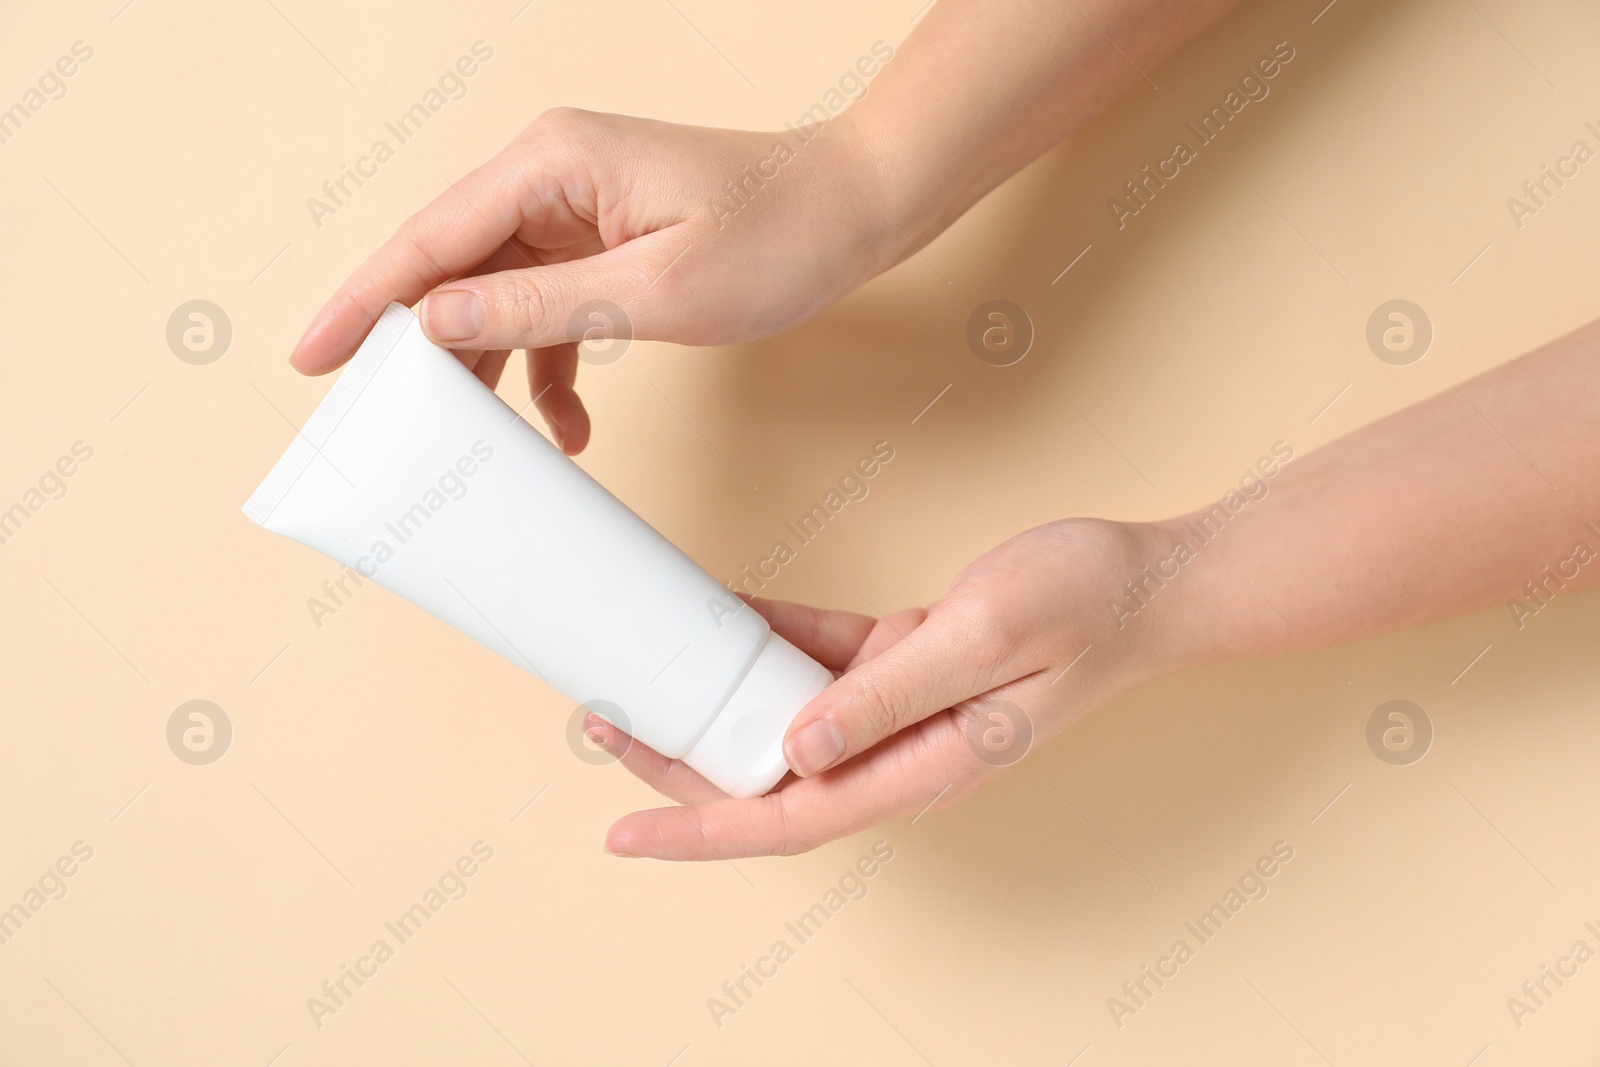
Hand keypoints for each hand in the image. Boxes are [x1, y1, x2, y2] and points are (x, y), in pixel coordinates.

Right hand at [289, 108, 898, 453]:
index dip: (365, 303)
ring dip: (493, 372)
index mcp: (548, 162)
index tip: (311, 359)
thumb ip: (537, 308)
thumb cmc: (778, 233)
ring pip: (496, 294)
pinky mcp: (605, 241)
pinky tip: (568, 429)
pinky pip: (549, 306)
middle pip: (451, 267)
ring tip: (486, 446)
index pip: (428, 240)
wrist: (860, 207)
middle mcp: (550, 174)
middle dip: (420, 348)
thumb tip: (437, 324)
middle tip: (386, 425)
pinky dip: (550, 367)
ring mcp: (577, 207)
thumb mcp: (653, 289)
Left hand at [595, 518, 1175, 859]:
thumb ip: (887, 698)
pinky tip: (724, 614)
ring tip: (642, 672)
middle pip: (769, 777)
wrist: (1146, 579)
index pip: (790, 819)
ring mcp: (902, 709)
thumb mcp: (982, 640)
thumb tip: (794, 752)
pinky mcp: (906, 662)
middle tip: (601, 719)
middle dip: (681, 762)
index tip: (621, 834)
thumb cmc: (1083, 607)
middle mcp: (903, 751)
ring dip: (716, 702)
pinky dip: (770, 639)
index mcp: (924, 766)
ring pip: (785, 721)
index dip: (699, 832)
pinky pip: (820, 661)